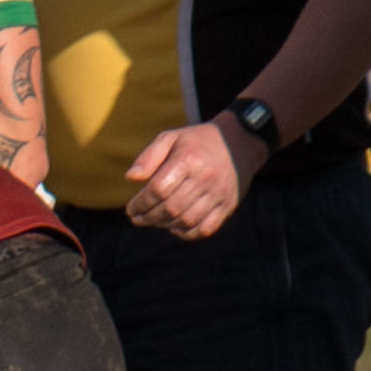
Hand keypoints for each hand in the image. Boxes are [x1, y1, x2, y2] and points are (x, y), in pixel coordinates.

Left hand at [124, 113, 259, 237]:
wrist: (239, 142)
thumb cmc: (197, 141)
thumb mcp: (170, 138)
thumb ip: (148, 157)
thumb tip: (130, 177)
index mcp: (188, 160)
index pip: (158, 189)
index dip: (141, 203)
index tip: (131, 209)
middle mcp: (205, 179)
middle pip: (171, 208)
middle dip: (149, 217)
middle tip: (137, 218)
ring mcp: (219, 194)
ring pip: (187, 221)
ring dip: (165, 225)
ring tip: (153, 221)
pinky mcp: (228, 205)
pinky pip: (206, 228)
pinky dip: (188, 233)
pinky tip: (175, 227)